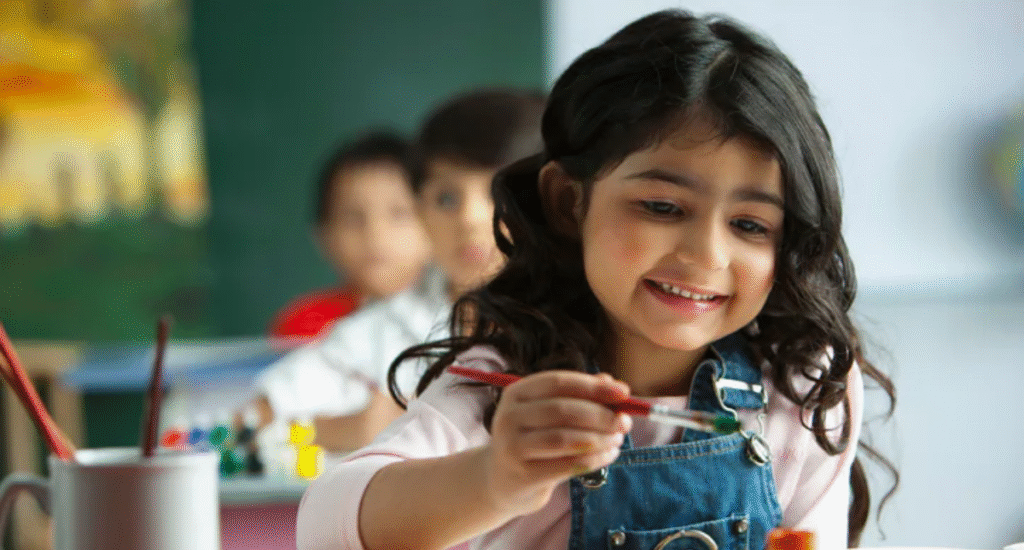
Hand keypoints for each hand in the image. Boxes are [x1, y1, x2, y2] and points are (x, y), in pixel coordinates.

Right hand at [480, 370, 632, 516]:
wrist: (503, 480)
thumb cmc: (534, 439)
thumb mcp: (550, 413)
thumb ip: (580, 396)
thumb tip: (615, 384)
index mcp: (516, 393)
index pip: (558, 382)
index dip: (593, 386)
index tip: (624, 393)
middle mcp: (509, 416)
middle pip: (562, 410)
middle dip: (600, 415)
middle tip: (625, 421)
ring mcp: (513, 446)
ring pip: (565, 439)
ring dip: (599, 439)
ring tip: (618, 440)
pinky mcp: (524, 475)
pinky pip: (567, 465)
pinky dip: (594, 459)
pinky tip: (608, 455)